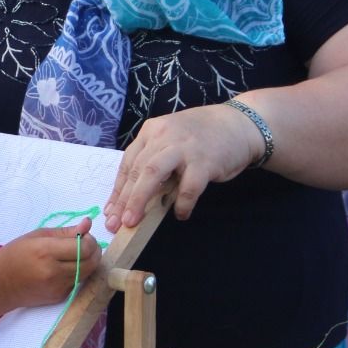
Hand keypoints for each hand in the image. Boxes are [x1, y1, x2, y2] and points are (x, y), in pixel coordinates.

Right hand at [0, 218, 101, 310]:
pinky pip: (78, 282)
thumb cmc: (14, 255)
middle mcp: (54, 271)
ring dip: (88, 262)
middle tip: (84, 244)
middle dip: (94, 251)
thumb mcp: (36, 236)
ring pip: (88, 273)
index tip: (83, 236)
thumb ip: (65, 232)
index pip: (84, 247)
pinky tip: (64, 268)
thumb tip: (88, 224)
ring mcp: (58, 287)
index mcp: (46, 251)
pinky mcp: (60, 297)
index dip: (90, 240)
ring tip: (75, 254)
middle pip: (91, 262)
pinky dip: (78, 273)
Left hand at [104, 104, 263, 228]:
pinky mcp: (204, 161)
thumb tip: (134, 196)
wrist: (239, 124)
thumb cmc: (201, 137)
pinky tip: (181, 214)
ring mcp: (184, 148)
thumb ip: (154, 160)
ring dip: (140, 199)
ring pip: (153, 174)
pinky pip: (188, 187)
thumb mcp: (171, 139)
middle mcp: (163, 136)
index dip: (117, 190)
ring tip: (133, 221)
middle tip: (116, 223)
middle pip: (136, 169)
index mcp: (151, 131)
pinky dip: (182, 204)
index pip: (127, 162)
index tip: (109, 212)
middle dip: (124, 199)